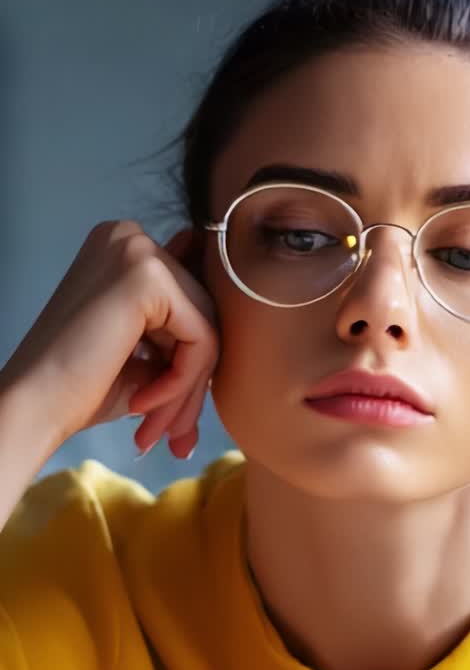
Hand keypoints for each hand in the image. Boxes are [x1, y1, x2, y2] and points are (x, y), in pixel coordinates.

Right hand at [0, 222, 218, 460]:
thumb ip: (185, 333)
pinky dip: (181, 382)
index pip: (191, 301)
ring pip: (206, 329)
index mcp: (126, 247)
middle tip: (168, 433)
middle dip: (189, 383)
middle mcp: (131, 236)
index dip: (189, 361)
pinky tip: (142, 403)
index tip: (174, 413)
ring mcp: (138, 251)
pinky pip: (201, 339)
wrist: (33, 405)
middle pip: (202, 314)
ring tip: (153, 428)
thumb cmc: (81, 386)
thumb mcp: (148, 354)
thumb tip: (236, 337)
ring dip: (186, 391)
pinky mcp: (147, 276)